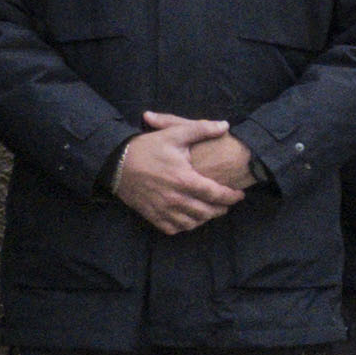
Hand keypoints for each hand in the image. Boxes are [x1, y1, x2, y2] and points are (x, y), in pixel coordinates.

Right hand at [110, 119, 248, 236]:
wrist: (116, 162)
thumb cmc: (147, 147)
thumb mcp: (174, 134)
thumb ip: (202, 129)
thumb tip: (225, 125)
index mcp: (184, 179)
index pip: (216, 194)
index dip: (231, 197)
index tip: (239, 195)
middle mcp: (175, 199)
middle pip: (207, 212)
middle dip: (222, 209)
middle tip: (227, 203)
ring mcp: (163, 210)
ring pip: (193, 223)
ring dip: (205, 218)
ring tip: (211, 209)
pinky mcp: (153, 216)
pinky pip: (175, 228)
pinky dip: (186, 225)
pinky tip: (191, 217)